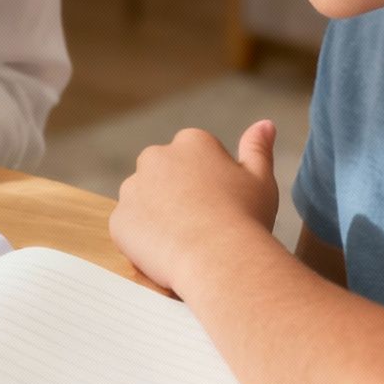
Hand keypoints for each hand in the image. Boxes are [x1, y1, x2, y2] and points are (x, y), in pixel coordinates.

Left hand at [111, 121, 280, 292]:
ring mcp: (133, 188)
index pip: (195, 159)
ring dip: (157, 216)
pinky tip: (167, 253)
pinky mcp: (118, 219)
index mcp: (192, 142)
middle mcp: (156, 157)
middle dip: (177, 195)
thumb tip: (264, 124)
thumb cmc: (246, 219)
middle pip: (164, 176)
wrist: (220, 259)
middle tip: (201, 226)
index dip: (209, 187)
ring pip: (144, 201)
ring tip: (184, 242)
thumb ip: (257, 148)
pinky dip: (143, 240)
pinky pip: (129, 228)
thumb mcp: (261, 179)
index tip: (221, 207)